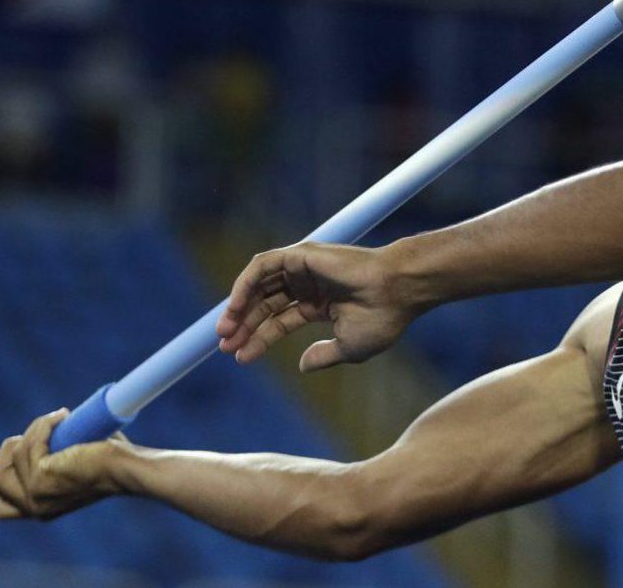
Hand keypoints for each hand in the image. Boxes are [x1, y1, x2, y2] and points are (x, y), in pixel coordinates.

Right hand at [0, 409, 124, 519]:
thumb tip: (48, 436)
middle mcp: (34, 507)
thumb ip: (56, 461)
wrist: (129, 469)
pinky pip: (30, 443)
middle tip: (28, 433)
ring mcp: (35, 494)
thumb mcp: (76, 467)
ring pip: (14, 455)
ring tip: (61, 418)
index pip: (2, 508)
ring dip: (34, 430)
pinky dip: (44, 424)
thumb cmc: (113, 463)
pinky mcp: (41, 476)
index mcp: (42, 509)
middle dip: (5, 453)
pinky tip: (64, 416)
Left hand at [218, 241, 418, 371]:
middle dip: (244, 325)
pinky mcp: (300, 255)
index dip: (260, 339)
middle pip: (267, 304)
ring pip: (260, 285)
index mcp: (323, 303)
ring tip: (225, 331)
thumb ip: (324, 356)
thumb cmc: (382, 318)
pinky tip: (236, 308)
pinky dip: (245, 284)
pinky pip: (262, 266)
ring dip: (239, 306)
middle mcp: (311, 284)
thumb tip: (302, 366)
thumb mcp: (349, 347)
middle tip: (225, 346)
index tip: (240, 358)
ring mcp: (304, 268)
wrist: (398, 291)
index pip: (282, 320)